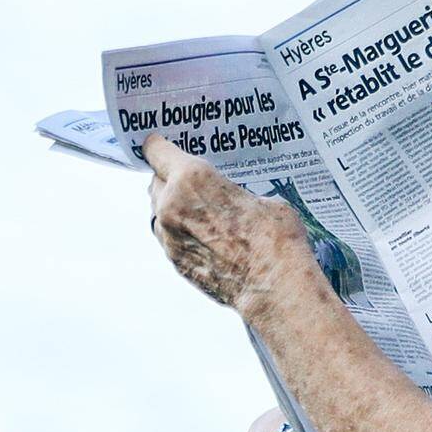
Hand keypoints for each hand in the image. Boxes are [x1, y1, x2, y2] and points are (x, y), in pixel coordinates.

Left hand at [146, 136, 313, 315]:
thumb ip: (231, 192)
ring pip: (159, 212)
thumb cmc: (275, 237)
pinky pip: (170, 238)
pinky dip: (181, 233)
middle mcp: (172, 205)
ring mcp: (170, 237)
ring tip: (200, 211)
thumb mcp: (261, 197)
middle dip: (169, 178)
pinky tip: (206, 237)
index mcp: (192, 178)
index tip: (159, 144)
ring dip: (173, 207)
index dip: (158, 146)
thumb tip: (231, 199)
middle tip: (189, 180)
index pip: (157, 151)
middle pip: (156, 182)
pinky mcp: (175, 262)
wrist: (274, 286)